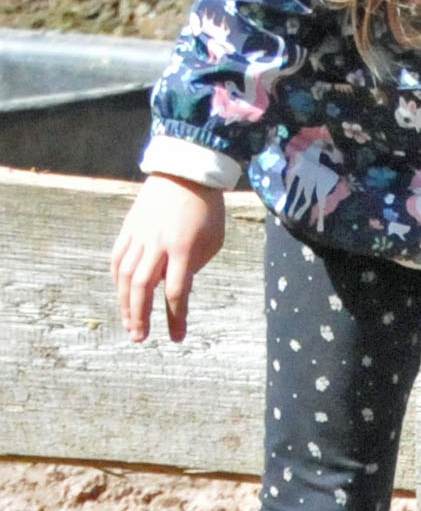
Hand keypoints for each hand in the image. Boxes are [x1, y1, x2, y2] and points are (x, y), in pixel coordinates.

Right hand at [109, 174, 226, 343]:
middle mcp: (157, 244)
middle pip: (142, 288)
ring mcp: (139, 236)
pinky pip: (118, 259)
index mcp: (184, 248)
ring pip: (124, 276)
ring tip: (130, 325)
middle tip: (141, 338)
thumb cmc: (207, 209)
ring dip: (125, 304)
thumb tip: (174, 287)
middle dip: (141, 316)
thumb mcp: (213, 240)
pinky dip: (117, 281)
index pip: (176, 292)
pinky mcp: (127, 229)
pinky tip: (122, 296)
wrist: (185, 172)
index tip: (177, 337)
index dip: (176, 317)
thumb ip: (195, 266)